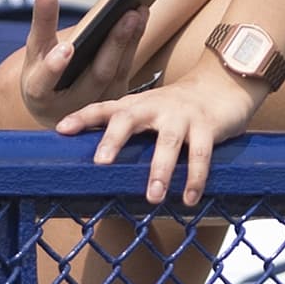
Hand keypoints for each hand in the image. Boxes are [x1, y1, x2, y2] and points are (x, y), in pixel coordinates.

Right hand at [18, 0, 147, 127]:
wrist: (55, 108)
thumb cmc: (42, 73)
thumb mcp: (35, 49)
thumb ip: (41, 21)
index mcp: (39, 93)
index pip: (44, 81)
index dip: (54, 67)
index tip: (65, 48)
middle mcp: (69, 104)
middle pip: (96, 75)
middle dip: (114, 45)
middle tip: (128, 16)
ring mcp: (96, 105)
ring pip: (117, 72)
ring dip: (130, 40)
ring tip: (138, 12)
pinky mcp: (113, 102)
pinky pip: (126, 71)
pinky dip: (134, 44)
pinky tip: (140, 20)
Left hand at [56, 52, 264, 208]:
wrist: (223, 85)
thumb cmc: (177, 109)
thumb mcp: (149, 114)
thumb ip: (128, 133)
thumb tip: (96, 169)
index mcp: (137, 105)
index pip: (105, 109)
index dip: (83, 118)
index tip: (62, 130)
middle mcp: (155, 107)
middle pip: (129, 119)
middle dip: (114, 139)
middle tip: (101, 163)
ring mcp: (182, 115)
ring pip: (168, 141)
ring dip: (160, 169)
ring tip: (152, 196)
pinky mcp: (207, 126)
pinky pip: (201, 154)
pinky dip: (195, 178)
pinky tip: (189, 199)